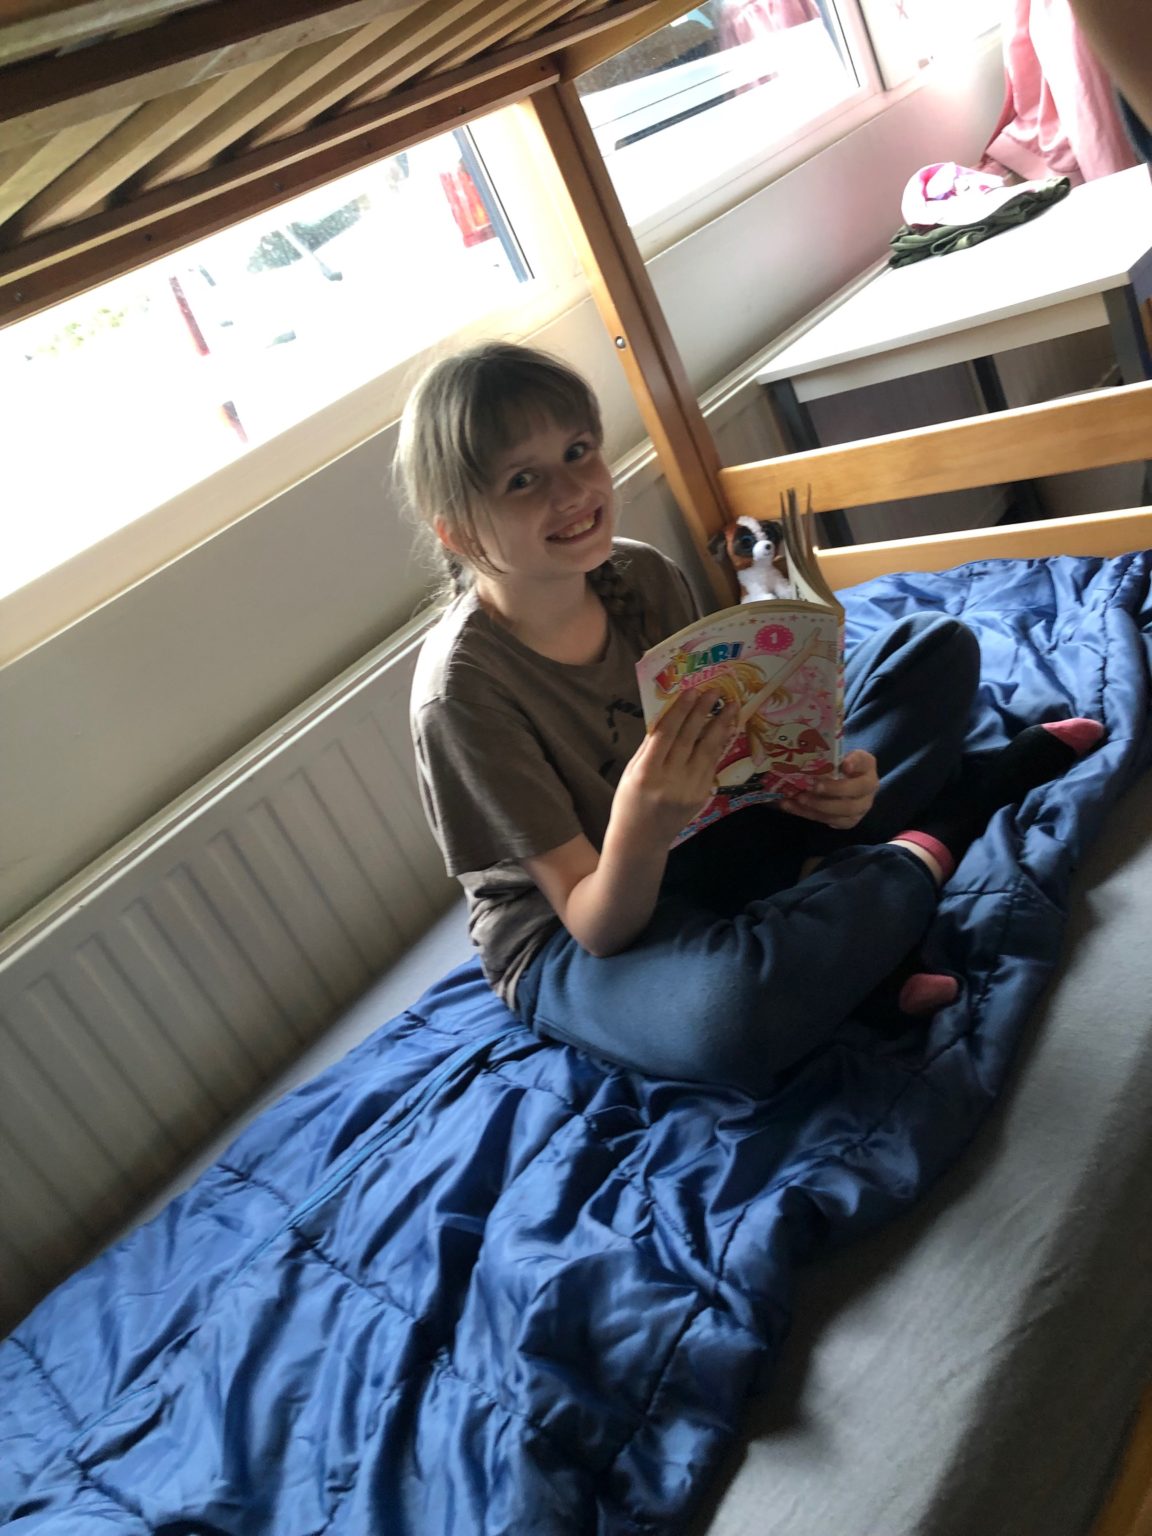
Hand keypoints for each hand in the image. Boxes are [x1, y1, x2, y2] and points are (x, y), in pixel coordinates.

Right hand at [614, 689, 737, 848]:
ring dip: (720, 726)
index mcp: (647, 772)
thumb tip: (668, 715)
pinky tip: (724, 730)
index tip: (691, 691)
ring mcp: (689, 789)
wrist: (641, 838)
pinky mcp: (701, 796)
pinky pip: (710, 765)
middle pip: (690, 739)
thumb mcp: (631, 771)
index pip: (666, 735)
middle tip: (716, 691)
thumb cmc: (630, 801)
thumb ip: (649, 746)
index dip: (680, 711)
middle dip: (703, 712)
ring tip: (731, 706)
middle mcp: (670, 780)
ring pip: (707, 751)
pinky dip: (718, 746)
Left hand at [777, 748, 877, 829]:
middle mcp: (869, 788)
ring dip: (817, 806)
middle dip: (833, 791)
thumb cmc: (835, 764)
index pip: (863, 762)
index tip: (844, 765)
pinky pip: (828, 820)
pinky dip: (807, 813)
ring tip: (798, 798)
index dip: (855, 763)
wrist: (842, 780)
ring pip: (842, 812)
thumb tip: (803, 750)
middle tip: (813, 787)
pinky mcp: (848, 821)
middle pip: (856, 791)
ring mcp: (860, 807)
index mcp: (867, 766)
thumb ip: (827, 753)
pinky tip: (790, 806)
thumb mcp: (835, 753)